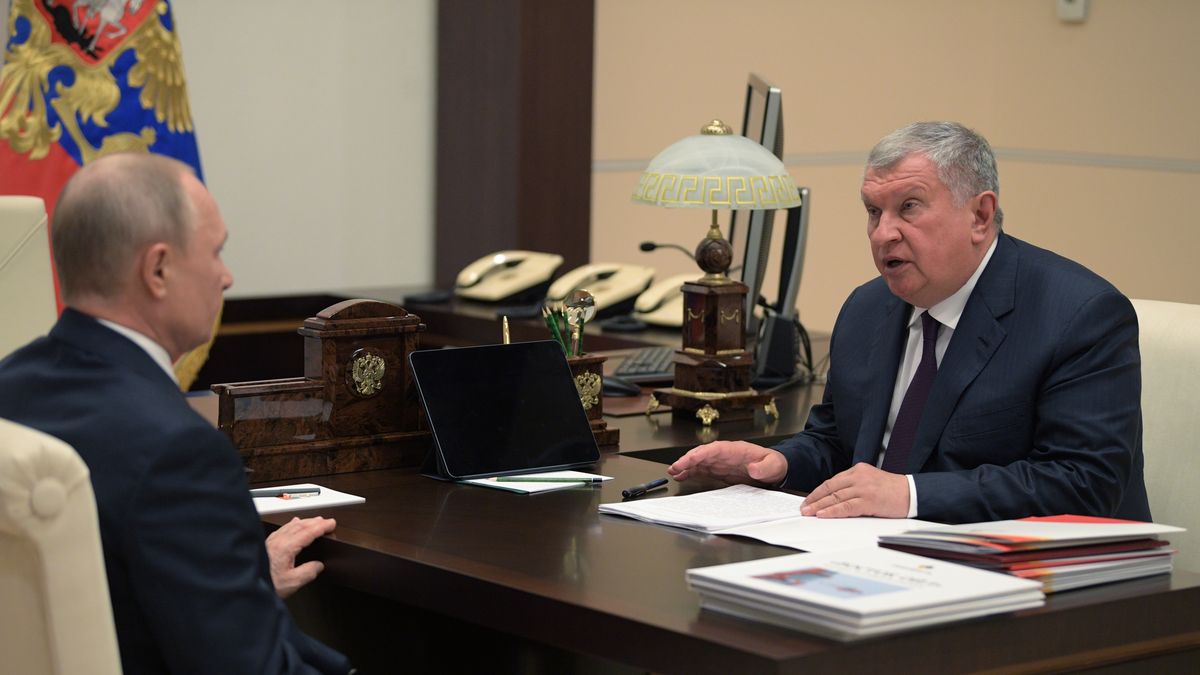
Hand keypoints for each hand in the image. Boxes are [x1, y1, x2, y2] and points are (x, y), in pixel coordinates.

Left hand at [265, 516, 336, 597]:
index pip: (308, 532)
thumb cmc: (265, 583)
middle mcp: (277, 541)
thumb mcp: (291, 583)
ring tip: (314, 521)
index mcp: (285, 548)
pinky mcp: (266, 544)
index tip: (331, 524)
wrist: (244, 585)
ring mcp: (271, 541)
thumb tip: (318, 566)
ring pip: (291, 525)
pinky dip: (292, 524)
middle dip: (315, 522)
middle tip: (326, 522)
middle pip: (300, 525)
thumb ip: (308, 573)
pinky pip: (283, 529)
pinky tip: (292, 524)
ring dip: (305, 522)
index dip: (321, 527)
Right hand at [667, 441, 786, 485]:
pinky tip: (682, 476)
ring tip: (673, 472)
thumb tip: (753, 469)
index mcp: (735, 450)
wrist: (776, 469)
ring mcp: (721, 462)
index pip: (713, 449)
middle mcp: (725, 454)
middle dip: (687, 460)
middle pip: (702, 454)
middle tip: (674, 468)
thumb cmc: (774, 464)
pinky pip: (702, 470)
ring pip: (699, 462)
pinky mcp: (720, 471)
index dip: (699, 454)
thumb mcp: (773, 465)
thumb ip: (764, 467)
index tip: (688, 460)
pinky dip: (691, 472)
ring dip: (686, 466)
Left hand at [800, 463, 909, 517]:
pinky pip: (846, 507)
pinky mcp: (869, 500)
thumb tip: (835, 499)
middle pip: (830, 488)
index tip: (808, 500)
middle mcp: (858, 476)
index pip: (832, 481)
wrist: (913, 492)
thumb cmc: (893, 490)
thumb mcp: (870, 482)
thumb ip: (854, 486)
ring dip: (819, 506)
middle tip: (803, 508)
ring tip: (808, 513)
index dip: (818, 492)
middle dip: (814, 499)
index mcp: (858, 470)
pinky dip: (832, 511)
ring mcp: (863, 488)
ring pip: (835, 497)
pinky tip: (822, 514)